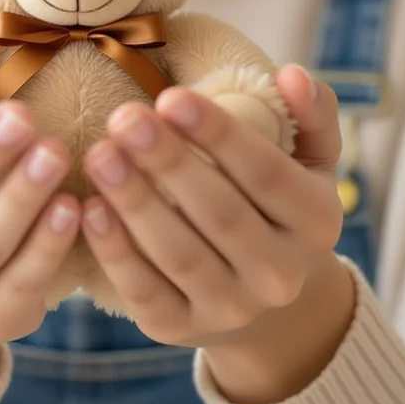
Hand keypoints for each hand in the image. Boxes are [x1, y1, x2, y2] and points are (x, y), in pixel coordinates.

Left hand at [78, 64, 345, 349]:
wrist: (265, 303)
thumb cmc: (276, 206)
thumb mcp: (310, 163)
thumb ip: (311, 115)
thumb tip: (293, 74)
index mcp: (316, 223)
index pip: (267, 175)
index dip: (218, 135)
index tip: (171, 96)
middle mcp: (281, 274)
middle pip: (219, 213)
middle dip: (167, 162)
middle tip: (123, 118)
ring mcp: (232, 308)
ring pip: (179, 254)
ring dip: (135, 202)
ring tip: (99, 154)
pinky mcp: (180, 328)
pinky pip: (145, 290)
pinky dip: (116, 251)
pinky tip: (88, 208)